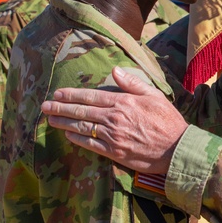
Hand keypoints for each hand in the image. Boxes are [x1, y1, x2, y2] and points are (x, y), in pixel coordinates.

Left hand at [41, 67, 187, 173]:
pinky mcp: (114, 152)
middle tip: (44, 105)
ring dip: (63, 122)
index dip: (71, 94)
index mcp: (123, 102)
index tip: (57, 92)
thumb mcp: (155, 95)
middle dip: (60, 107)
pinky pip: (90, 144)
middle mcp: (115, 118)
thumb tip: (114, 70)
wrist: (177, 149)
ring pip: (82, 127)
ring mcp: (113, 136)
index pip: (91, 96)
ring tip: (49, 118)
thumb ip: (132, 83)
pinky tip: (67, 134)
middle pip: (82, 111)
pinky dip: (76, 138)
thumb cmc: (168, 121)